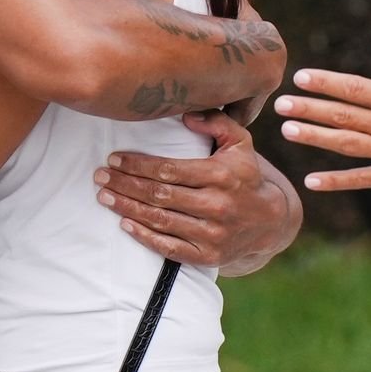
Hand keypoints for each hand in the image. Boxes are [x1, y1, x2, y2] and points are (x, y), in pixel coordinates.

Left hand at [100, 118, 299, 275]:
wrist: (270, 221)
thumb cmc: (245, 176)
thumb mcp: (240, 143)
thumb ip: (216, 122)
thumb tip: (185, 114)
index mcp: (221, 175)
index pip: (169, 169)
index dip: (138, 164)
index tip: (114, 158)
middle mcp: (217, 205)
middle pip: (159, 194)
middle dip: (125, 184)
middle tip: (100, 176)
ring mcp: (212, 234)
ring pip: (159, 220)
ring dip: (127, 208)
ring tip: (105, 197)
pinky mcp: (207, 257)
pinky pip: (168, 248)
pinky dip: (144, 236)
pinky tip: (124, 224)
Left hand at [270, 40, 370, 191]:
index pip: (356, 89)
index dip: (326, 83)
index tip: (301, 77)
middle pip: (343, 116)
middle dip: (310, 108)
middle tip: (279, 105)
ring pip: (347, 145)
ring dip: (315, 138)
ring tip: (289, 130)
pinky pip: (364, 179)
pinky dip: (337, 180)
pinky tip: (312, 180)